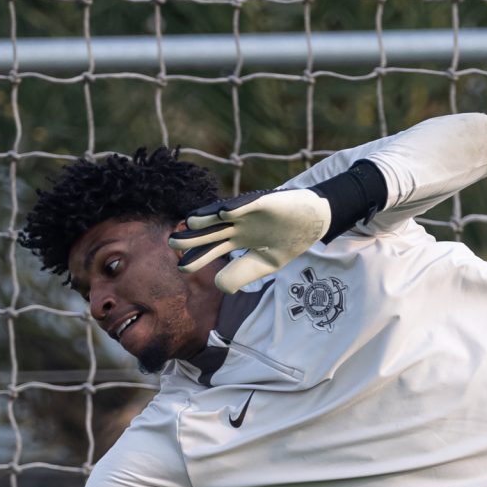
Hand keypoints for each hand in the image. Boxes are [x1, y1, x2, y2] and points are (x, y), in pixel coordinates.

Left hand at [170, 189, 331, 293]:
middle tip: (172, 244)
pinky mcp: (264, 202)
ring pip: (222, 215)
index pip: (212, 249)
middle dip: (192, 238)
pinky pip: (248, 204)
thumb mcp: (266, 263)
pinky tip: (224, 212)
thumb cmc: (288, 240)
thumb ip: (243, 274)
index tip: (182, 268)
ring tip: (190, 223)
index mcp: (237, 240)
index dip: (198, 257)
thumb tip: (218, 285)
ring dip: (207, 218)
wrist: (314, 221)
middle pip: (209, 231)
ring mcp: (249, 213)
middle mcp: (237, 225)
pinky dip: (237, 207)